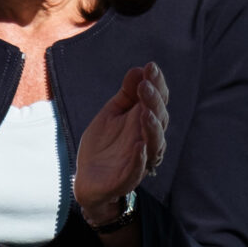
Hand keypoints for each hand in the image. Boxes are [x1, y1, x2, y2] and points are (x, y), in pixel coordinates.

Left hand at [73, 62, 167, 224]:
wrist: (89, 179)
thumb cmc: (104, 145)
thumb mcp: (112, 114)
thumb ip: (125, 95)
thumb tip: (138, 69)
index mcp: (145, 121)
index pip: (157, 100)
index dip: (156, 84)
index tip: (151, 67)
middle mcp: (148, 139)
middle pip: (159, 118)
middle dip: (153, 101)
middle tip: (144, 86)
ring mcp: (141, 159)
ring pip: (155, 143)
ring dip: (152, 127)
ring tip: (145, 112)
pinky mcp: (129, 178)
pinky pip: (138, 168)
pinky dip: (141, 158)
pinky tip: (139, 146)